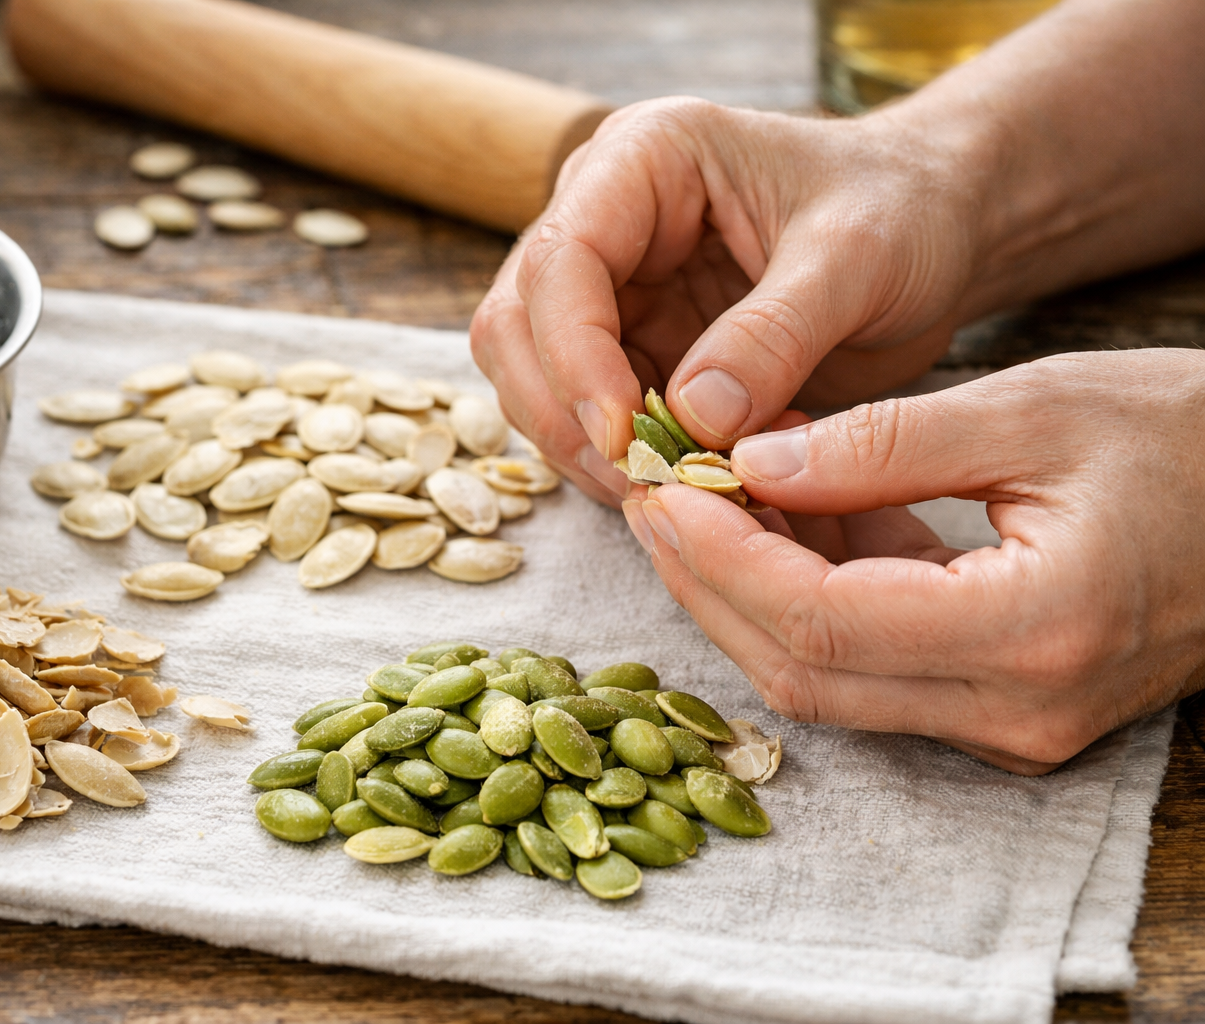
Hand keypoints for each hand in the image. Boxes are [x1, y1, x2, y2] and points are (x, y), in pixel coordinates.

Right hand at [470, 95, 985, 507]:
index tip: (627, 436)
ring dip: (584, 446)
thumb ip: (775, 334)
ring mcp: (610, 287)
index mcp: (645, 159)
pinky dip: (620, 461)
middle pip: (516, 325)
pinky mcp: (630, 348)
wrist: (936, 229)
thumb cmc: (905, 210)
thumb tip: (695, 419)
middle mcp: (605, 218)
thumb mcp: (859, 258)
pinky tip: (684, 484)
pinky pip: (586, 416)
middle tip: (643, 481)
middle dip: (565, 411)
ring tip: (671, 487)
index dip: (575, 356)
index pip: (560, 259)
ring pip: (533, 378)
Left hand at [622, 350, 1204, 773]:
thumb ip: (882, 443)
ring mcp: (1011, 727)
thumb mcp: (1035, 408)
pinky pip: (868, 672)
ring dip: (745, 595)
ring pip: (824, 683)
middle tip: (652, 496)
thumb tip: (749, 462)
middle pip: (802, 673)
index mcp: (1033, 632)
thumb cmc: (1189, 438)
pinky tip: (778, 524)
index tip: (659, 488)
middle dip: (708, 582)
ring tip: (696, 500)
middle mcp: (1017, 710)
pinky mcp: (1002, 711)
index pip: (818, 621)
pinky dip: (805, 602)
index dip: (719, 558)